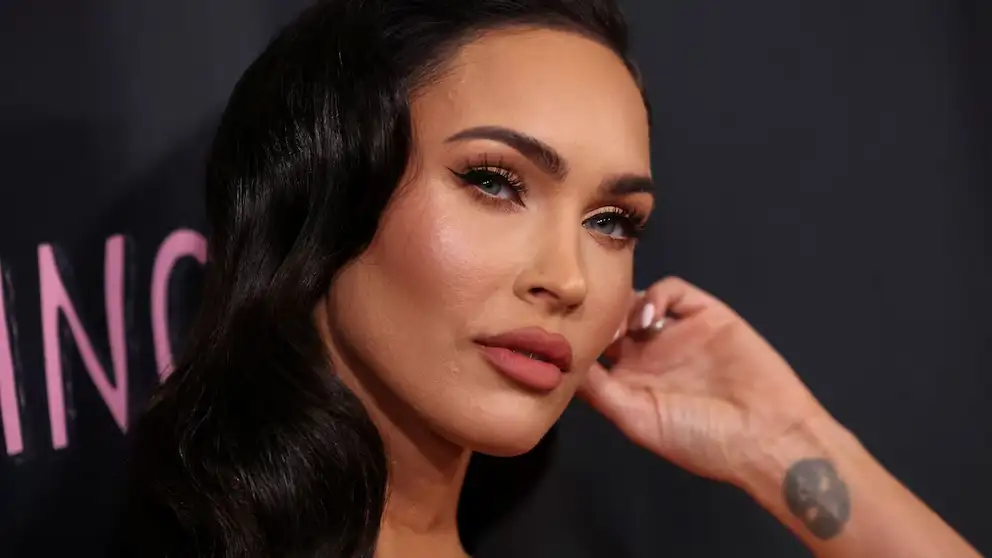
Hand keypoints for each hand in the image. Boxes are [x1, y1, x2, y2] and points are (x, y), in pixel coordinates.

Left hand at [579, 277, 826, 484]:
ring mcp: (677, 331)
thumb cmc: (701, 439)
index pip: (592, 350)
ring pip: (636, 300)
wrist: (766, 435)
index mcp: (630, 381)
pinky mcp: (705, 313)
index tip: (561, 343)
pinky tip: (647, 319)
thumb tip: (562, 365)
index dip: (576, 341)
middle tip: (588, 326)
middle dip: (595, 317)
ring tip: (618, 328)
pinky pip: (672, 290)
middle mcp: (650, 354)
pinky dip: (654, 295)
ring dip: (620, 305)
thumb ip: (599, 391)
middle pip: (610, 319)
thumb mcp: (637, 420)